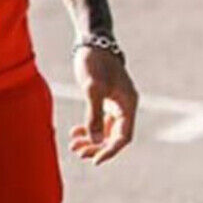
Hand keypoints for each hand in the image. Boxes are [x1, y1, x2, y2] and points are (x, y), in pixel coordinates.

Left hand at [69, 46, 137, 165]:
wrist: (92, 42)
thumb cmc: (95, 63)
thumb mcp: (93, 89)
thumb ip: (94, 115)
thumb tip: (96, 140)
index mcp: (128, 104)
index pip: (124, 137)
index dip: (110, 150)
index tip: (95, 160)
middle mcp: (125, 106)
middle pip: (114, 137)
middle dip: (97, 147)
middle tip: (78, 153)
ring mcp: (115, 104)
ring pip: (105, 131)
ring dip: (91, 140)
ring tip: (74, 146)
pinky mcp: (104, 100)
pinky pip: (99, 122)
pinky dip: (88, 129)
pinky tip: (75, 133)